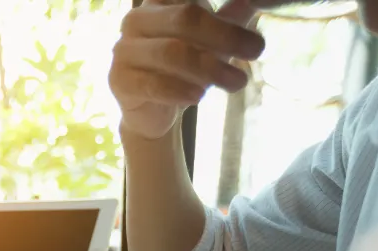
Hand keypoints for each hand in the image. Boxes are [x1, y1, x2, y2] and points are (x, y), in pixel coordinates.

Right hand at [110, 0, 263, 139]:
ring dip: (210, 68)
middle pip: (186, 17)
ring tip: (237, 82)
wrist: (153, 111)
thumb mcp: (213, 41)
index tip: (249, 11)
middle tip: (258, 49)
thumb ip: (232, 18)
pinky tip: (199, 97)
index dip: (212, 8)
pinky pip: (153, 84)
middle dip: (226, 34)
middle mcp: (136, 20)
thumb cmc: (185, 68)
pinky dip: (179, 90)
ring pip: (172, 52)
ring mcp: (124, 50)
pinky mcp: (119, 80)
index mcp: (159, 2)